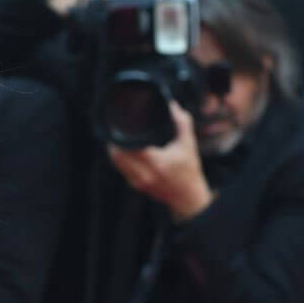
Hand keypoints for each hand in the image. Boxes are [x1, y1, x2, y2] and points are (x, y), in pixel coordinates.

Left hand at [107, 101, 213, 220]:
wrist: (187, 197)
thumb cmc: (189, 170)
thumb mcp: (188, 144)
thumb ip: (182, 122)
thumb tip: (172, 104)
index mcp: (156, 162)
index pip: (128, 146)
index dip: (122, 133)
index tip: (122, 121)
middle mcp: (143, 174)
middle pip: (117, 155)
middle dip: (114, 141)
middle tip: (117, 126)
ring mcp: (137, 182)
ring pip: (116, 162)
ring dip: (115, 150)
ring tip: (118, 136)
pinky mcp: (135, 186)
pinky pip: (121, 169)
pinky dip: (120, 159)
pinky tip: (124, 149)